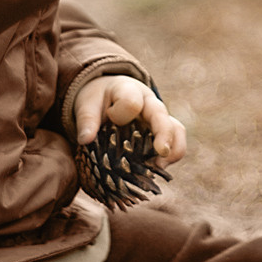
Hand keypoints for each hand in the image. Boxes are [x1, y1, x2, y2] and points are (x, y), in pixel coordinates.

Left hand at [72, 75, 188, 165]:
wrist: (109, 97)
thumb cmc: (99, 100)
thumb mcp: (87, 104)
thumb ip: (87, 119)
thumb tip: (85, 140)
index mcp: (129, 91)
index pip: (131, 102)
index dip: (121, 113)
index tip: (110, 118)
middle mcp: (149, 103)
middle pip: (162, 115)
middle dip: (164, 134)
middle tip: (161, 153)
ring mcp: (159, 119)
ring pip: (176, 130)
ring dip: (172, 150)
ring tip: (158, 168)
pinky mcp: (163, 133)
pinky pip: (176, 143)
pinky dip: (171, 158)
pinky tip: (156, 170)